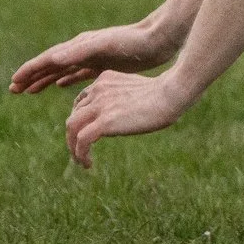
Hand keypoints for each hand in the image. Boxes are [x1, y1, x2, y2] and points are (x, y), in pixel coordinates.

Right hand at [10, 23, 171, 94]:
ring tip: (29, 90)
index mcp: (78, 45)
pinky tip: (61, 85)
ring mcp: (93, 56)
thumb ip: (79, 52)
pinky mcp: (104, 63)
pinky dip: (66, 79)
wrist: (158, 39)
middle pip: (50, 64)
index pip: (47, 59)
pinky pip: (79, 73)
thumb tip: (52, 58)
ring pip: (62, 70)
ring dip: (45, 79)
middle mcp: (82, 49)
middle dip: (31, 76)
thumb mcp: (104, 46)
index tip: (13, 83)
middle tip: (14, 90)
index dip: (29, 71)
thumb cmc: (132, 42)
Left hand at [63, 70, 193, 167]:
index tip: (87, 132)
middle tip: (81, 150)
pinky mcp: (104, 121)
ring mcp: (99, 105)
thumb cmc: (166, 92)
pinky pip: (81, 140)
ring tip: (81, 161)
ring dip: (73, 147)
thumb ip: (125, 97)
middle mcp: (98, 90)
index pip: (82, 100)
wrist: (172, 93)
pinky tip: (88, 164)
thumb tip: (129, 112)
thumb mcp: (139, 89)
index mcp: (106, 79)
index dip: (81, 119)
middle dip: (74, 134)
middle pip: (74, 115)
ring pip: (72, 128)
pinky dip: (80, 154)